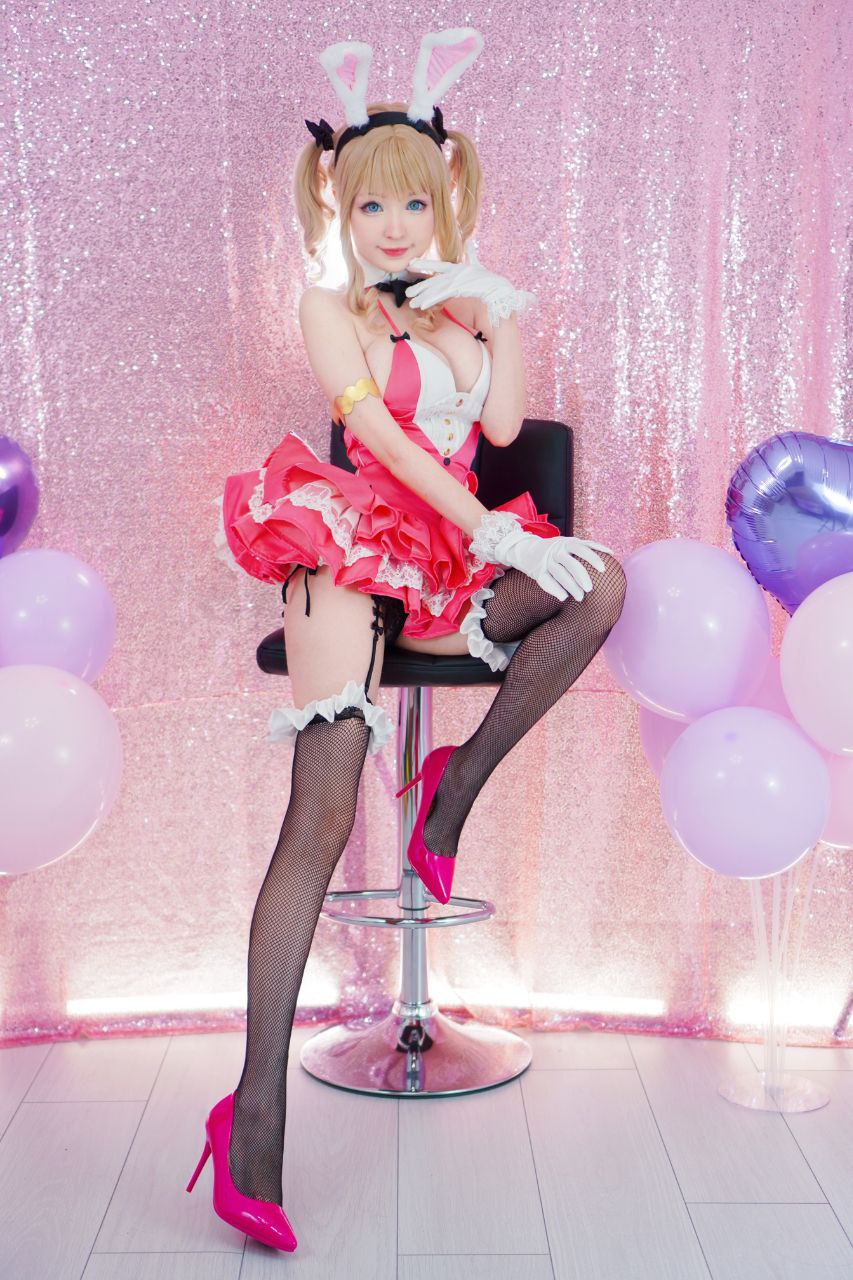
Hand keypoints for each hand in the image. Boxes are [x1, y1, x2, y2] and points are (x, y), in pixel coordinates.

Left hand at [405, 241, 536, 327]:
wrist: (502, 290)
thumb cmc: (491, 281)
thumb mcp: (479, 266)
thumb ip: (473, 255)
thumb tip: (471, 242)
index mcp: (460, 268)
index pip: (439, 266)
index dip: (424, 264)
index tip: (411, 265)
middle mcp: (458, 272)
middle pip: (435, 279)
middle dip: (420, 285)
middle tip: (407, 290)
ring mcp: (459, 279)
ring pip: (437, 288)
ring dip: (423, 296)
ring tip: (411, 302)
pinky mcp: (461, 287)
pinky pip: (443, 295)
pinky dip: (431, 300)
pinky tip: (422, 305)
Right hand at [470, 510, 613, 601]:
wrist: (524, 549)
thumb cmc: (553, 549)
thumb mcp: (567, 543)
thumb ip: (585, 547)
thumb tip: (609, 553)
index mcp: (566, 542)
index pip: (583, 548)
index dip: (594, 558)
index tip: (604, 569)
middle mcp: (556, 550)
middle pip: (572, 564)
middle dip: (582, 577)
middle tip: (590, 589)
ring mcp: (546, 561)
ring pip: (560, 574)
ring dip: (571, 587)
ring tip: (579, 598)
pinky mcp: (537, 571)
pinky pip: (546, 582)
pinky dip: (555, 590)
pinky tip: (563, 598)